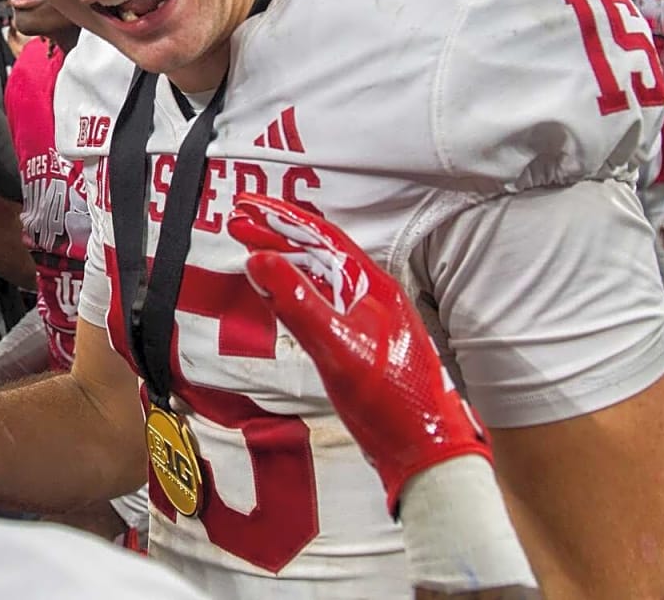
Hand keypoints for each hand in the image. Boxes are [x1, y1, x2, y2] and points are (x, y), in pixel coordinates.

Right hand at [228, 194, 489, 512]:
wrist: (426, 455)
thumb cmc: (392, 405)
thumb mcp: (337, 350)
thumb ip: (297, 304)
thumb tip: (259, 260)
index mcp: (372, 288)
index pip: (320, 237)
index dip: (279, 218)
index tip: (243, 208)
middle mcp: (373, 298)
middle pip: (319, 253)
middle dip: (277, 234)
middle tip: (237, 222)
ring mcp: (369, 322)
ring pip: (321, 278)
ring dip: (285, 260)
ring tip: (251, 250)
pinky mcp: (363, 346)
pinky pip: (324, 304)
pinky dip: (296, 291)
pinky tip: (281, 297)